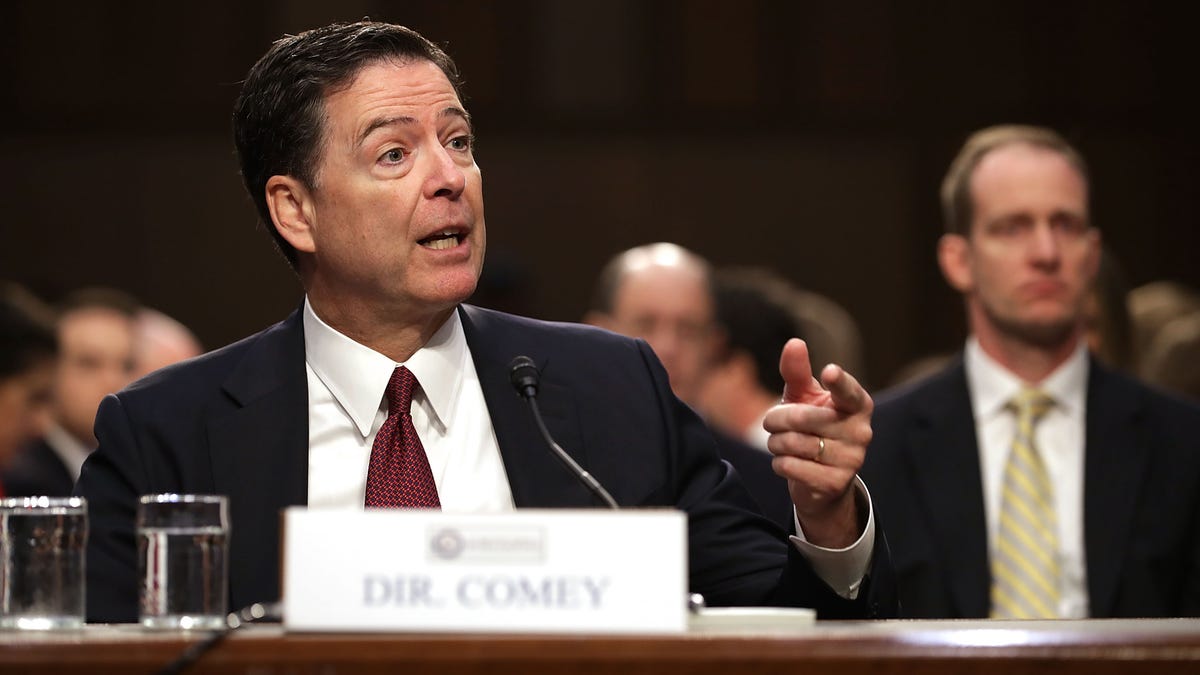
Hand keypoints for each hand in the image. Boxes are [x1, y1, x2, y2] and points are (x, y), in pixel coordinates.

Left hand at [762, 338, 872, 547]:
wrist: (820, 479)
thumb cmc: (812, 425)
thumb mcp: (804, 397)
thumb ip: (797, 372)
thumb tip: (795, 343)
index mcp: (857, 404)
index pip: (848, 392)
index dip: (839, 382)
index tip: (829, 372)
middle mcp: (861, 431)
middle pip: (801, 418)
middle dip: (775, 419)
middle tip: (771, 423)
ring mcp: (852, 459)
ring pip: (793, 443)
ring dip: (775, 443)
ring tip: (780, 442)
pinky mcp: (835, 483)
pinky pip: (790, 466)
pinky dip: (779, 463)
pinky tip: (787, 462)